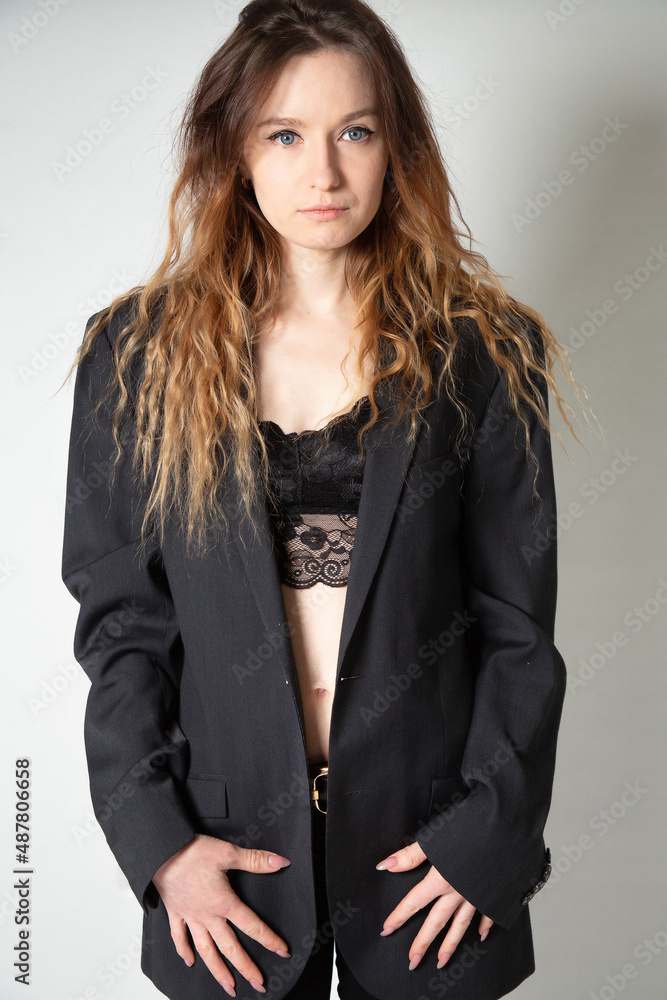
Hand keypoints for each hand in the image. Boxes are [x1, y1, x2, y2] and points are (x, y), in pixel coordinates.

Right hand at [152, 833, 292, 996]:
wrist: (161, 851)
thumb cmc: (192, 852)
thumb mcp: (228, 852)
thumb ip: (256, 860)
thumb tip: (281, 861)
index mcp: (223, 903)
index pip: (252, 926)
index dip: (269, 939)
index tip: (282, 952)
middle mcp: (207, 915)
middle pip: (230, 947)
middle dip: (246, 968)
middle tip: (258, 984)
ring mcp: (190, 916)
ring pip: (206, 950)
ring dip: (218, 970)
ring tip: (229, 986)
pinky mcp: (175, 912)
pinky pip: (179, 937)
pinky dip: (184, 951)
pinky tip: (190, 962)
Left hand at [375, 841, 493, 970]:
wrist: (506, 832)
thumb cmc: (470, 830)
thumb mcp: (435, 838)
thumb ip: (410, 855)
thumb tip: (384, 866)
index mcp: (441, 879)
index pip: (414, 901)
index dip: (399, 916)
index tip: (386, 930)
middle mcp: (458, 892)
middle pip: (436, 921)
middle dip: (423, 943)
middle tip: (412, 961)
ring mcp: (476, 895)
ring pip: (460, 924)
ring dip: (450, 943)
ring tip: (442, 960)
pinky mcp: (493, 893)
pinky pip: (487, 914)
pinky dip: (484, 925)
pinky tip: (481, 935)